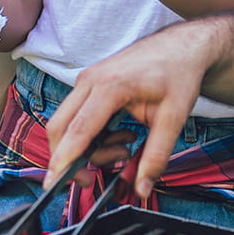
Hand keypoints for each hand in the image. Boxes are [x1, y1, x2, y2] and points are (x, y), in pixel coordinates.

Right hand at [46, 23, 218, 199]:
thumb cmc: (178, 75)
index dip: (63, 160)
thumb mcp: (174, 118)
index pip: (78, 130)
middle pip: (60, 127)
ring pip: (67, 124)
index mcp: (110, 86)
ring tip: (126, 149)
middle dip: (70, 159)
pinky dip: (93, 135)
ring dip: (90, 148)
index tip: (52, 184)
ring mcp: (87, 80)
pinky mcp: (89, 84)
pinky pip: (77, 117)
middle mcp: (90, 81)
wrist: (181, 46)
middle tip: (93, 179)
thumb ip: (156, 156)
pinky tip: (121, 135)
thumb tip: (142, 189)